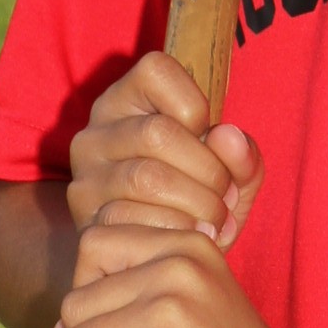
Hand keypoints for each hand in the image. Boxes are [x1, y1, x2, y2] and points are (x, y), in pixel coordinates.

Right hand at [66, 53, 262, 248]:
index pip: (156, 70)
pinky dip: (174, 232)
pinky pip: (133, 220)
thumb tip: (229, 138)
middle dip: (209, 170)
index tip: (208, 136)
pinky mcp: (85, 220)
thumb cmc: (196, 201)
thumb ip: (242, 155)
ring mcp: (85, 177)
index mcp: (127, 100)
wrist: (157, 258)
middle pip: (157, 132)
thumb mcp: (229, 173)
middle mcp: (95, 132)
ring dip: (197, 205)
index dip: (195, 104)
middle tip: (226, 198)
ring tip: (215, 222)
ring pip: (146, 178)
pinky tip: (190, 237)